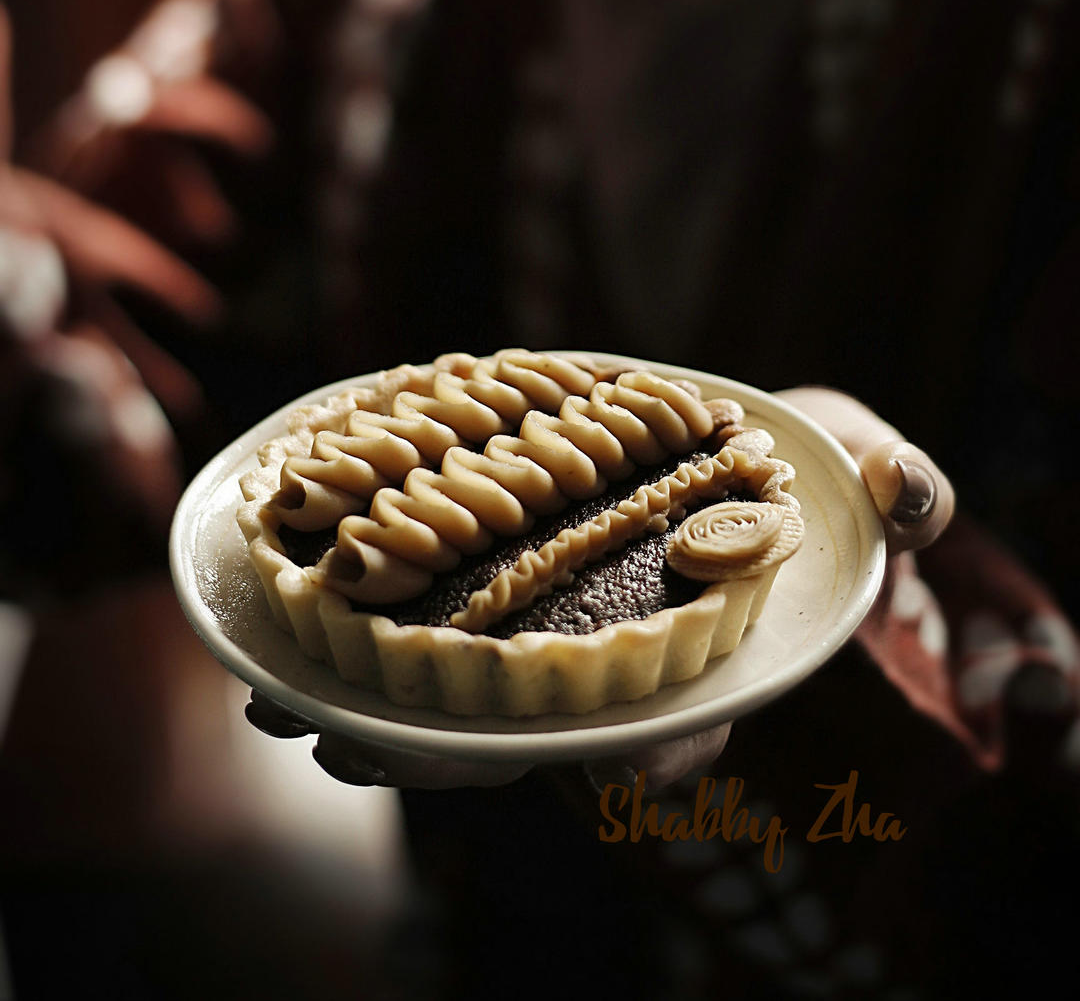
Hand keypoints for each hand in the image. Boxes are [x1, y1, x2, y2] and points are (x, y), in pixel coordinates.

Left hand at [244, 385, 950, 791]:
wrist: (763, 449)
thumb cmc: (821, 474)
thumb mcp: (871, 476)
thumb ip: (900, 489)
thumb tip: (911, 490)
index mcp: (702, 656)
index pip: (648, 731)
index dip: (584, 751)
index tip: (496, 758)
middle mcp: (623, 662)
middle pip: (524, 725)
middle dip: (430, 743)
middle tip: (329, 734)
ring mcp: (566, 628)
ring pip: (466, 686)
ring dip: (376, 692)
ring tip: (280, 687)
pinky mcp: (522, 580)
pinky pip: (443, 614)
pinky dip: (377, 617)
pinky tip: (306, 600)